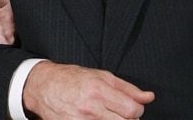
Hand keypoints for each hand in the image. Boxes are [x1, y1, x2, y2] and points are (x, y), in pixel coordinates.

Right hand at [23, 61, 154, 118]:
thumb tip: (149, 97)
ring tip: (106, 115)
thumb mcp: (101, 76)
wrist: (43, 87)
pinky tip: (96, 119)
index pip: (132, 110)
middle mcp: (91, 109)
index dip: (136, 110)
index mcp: (99, 91)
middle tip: (119, 112)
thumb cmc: (72, 78)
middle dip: (127, 119)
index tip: (131, 107)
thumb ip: (127, 88)